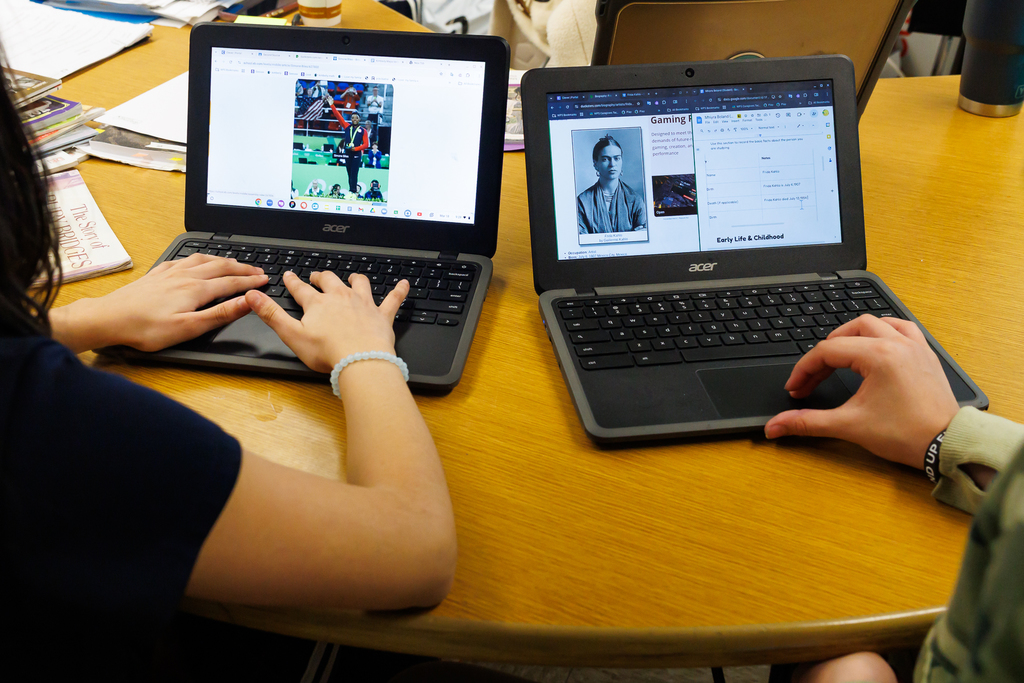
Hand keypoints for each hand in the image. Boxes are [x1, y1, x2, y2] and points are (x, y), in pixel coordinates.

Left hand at [51, 254, 266, 352]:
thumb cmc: (146, 328)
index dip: (250, 282)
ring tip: (234, 262)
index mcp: (196, 289)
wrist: (109, 318)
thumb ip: (220, 314)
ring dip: (222, 260)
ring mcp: (169, 273)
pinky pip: (183, 259)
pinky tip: (197, 260)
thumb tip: (246, 302)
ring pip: (203, 260)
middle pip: (220, 267)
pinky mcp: (156, 274)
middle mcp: (185, 276)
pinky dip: (198, 257)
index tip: (265, 280)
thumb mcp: (189, 327)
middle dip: (242, 268)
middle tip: (257, 269)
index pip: (231, 283)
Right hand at [245, 271, 408, 372]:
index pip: (301, 289)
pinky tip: (405, 284)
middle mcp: (341, 298)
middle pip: (330, 281)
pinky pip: (393, 300)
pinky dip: (399, 291)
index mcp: (318, 304)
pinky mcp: (382, 316)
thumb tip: (252, 296)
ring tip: (352, 277)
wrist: (360, 361)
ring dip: (354, 279)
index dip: (293, 282)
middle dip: (322, 277)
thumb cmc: (328, 352)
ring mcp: (363, 305)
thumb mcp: (291, 334)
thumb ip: (271, 314)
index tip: (290, 275)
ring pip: (359, 284)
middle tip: (317, 276)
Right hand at [764, 315, 959, 469]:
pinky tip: (875, 344)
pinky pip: (902, 328)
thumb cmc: (906, 435)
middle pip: (848, 332)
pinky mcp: (925, 355)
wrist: (946, 446)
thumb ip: (807, 422)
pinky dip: (884, 331)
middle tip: (813, 376)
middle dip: (825, 352)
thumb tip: (775, 426)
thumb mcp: (849, 426)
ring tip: (838, 355)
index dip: (804, 370)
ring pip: (876, 323)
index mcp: (879, 356)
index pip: (828, 351)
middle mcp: (897, 344)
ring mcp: (914, 347)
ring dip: (852, 335)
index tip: (796, 389)